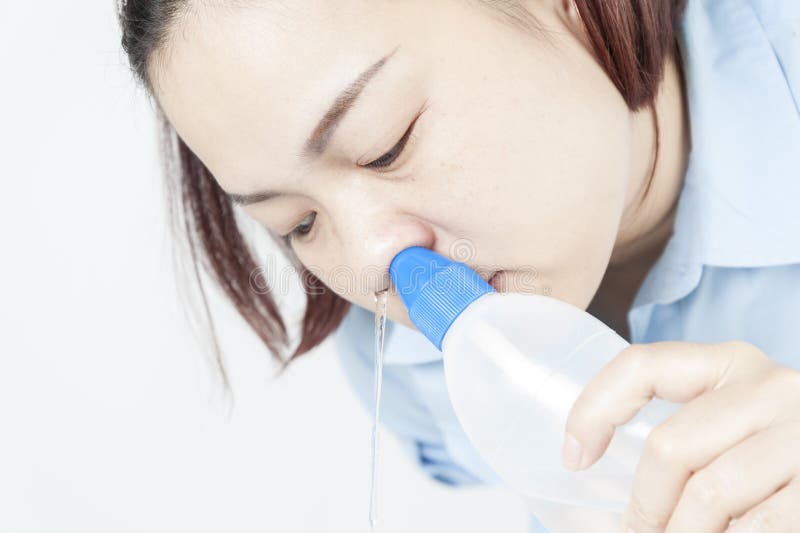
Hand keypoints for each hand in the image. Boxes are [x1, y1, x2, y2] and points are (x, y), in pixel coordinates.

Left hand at [560, 340, 799, 531]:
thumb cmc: (781, 455)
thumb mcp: (734, 426)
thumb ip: (684, 439)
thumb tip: (589, 471)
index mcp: (731, 363)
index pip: (641, 366)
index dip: (594, 410)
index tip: (573, 457)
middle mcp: (771, 387)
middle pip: (669, 448)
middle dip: (643, 508)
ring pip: (707, 497)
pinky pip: (754, 527)